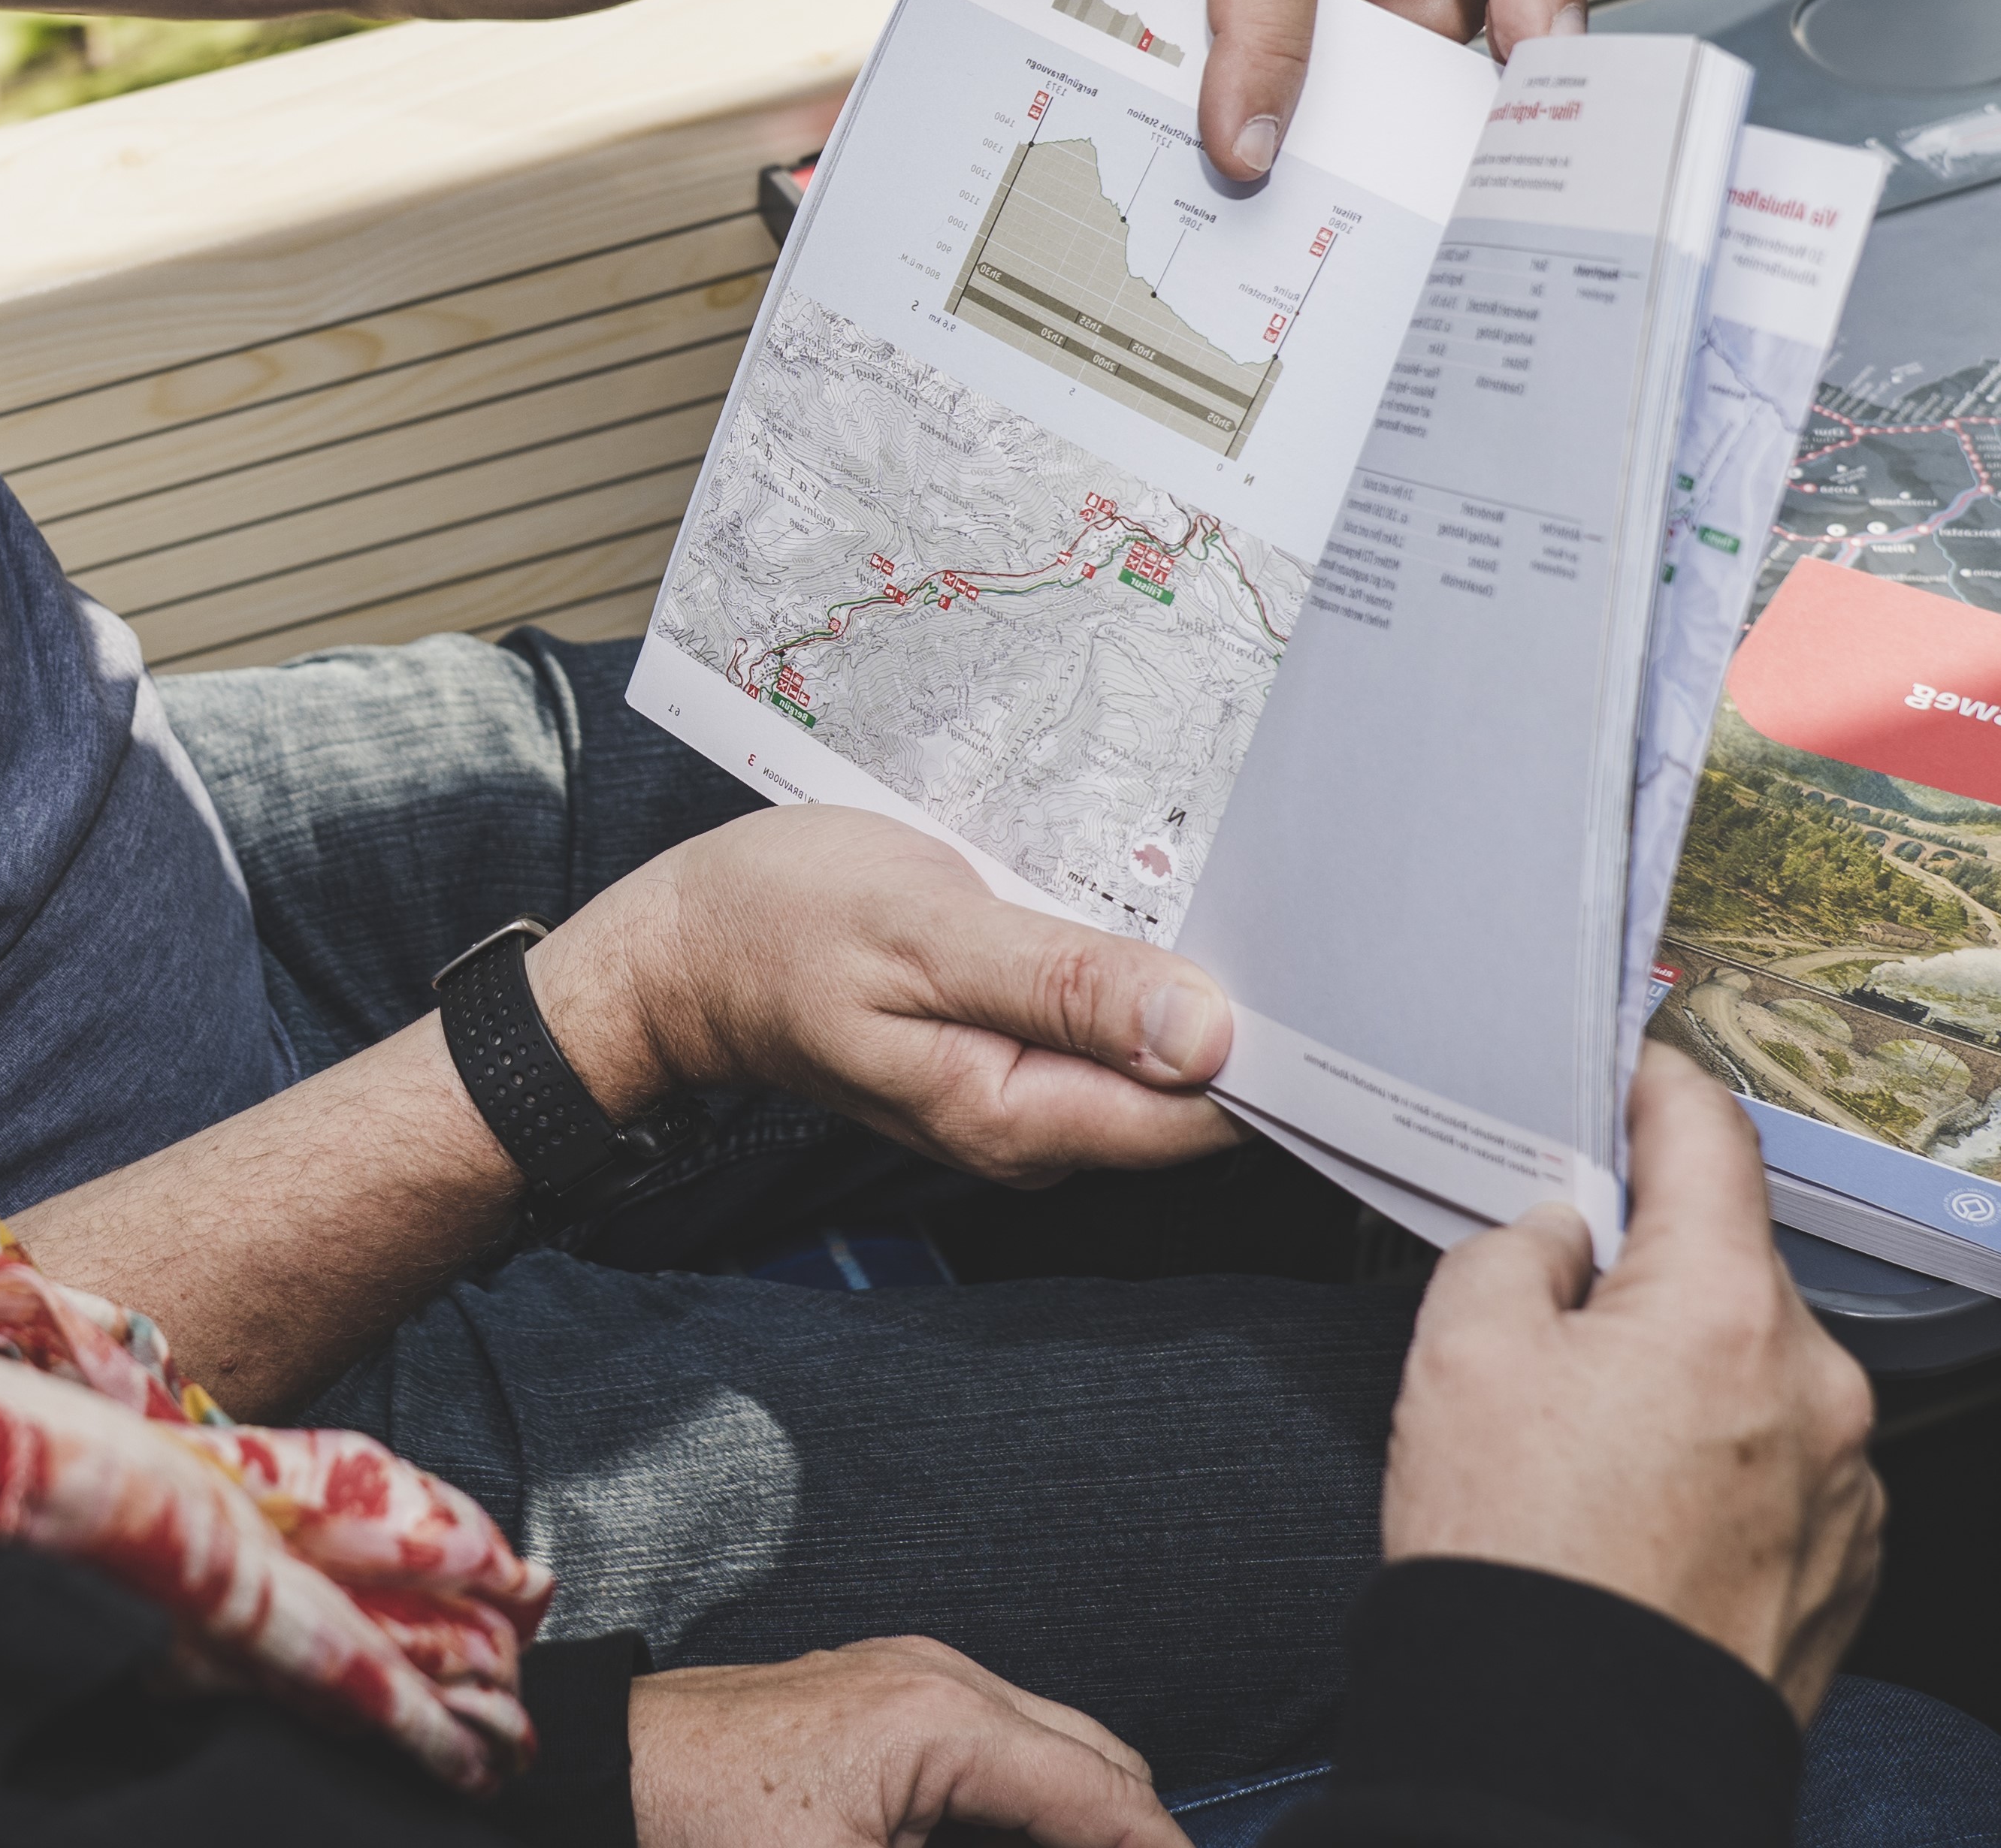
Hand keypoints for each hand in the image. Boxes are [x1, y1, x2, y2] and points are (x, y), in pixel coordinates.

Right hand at [540, 803, 1238, 1185]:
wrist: (684, 949)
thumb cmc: (782, 922)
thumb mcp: (921, 929)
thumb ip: (1064, 985)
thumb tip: (1206, 1035)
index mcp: (1018, 1114)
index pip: (1205, 1114)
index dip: (1273, 1041)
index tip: (1316, 951)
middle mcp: (1035, 1128)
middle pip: (1193, 1091)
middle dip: (1244, 999)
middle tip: (1283, 884)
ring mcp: (1022, 1096)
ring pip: (1154, 1053)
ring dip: (1188, 974)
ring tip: (1219, 873)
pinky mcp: (1010, 1055)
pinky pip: (1106, 1025)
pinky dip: (1133, 966)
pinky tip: (1138, 899)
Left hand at [631, 1639, 1185, 1847]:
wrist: (590, 1780)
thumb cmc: (698, 1835)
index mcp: (946, 1719)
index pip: (1107, 1798)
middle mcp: (938, 1676)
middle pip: (1098, 1759)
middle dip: (1134, 1833)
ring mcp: (904, 1674)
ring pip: (1050, 1745)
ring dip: (1082, 1816)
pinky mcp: (871, 1696)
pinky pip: (994, 1738)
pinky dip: (1028, 1797)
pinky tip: (1022, 1845)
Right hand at [1378, 1046, 1884, 1717]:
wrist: (1569, 1757)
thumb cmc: (1516, 1557)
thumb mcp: (1460, 1352)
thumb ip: (1517, 1249)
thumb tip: (1565, 1238)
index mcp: (1728, 1307)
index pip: (1710, 1133)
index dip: (1657, 1084)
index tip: (1630, 1075)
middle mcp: (1818, 1384)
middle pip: (1733, 1266)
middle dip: (1653, 1269)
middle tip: (1557, 1311)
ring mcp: (1848, 1485)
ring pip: (1759, 1372)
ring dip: (1690, 1375)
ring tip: (1591, 1446)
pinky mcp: (1849, 1568)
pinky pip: (1783, 1468)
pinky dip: (1720, 1462)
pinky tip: (1640, 1512)